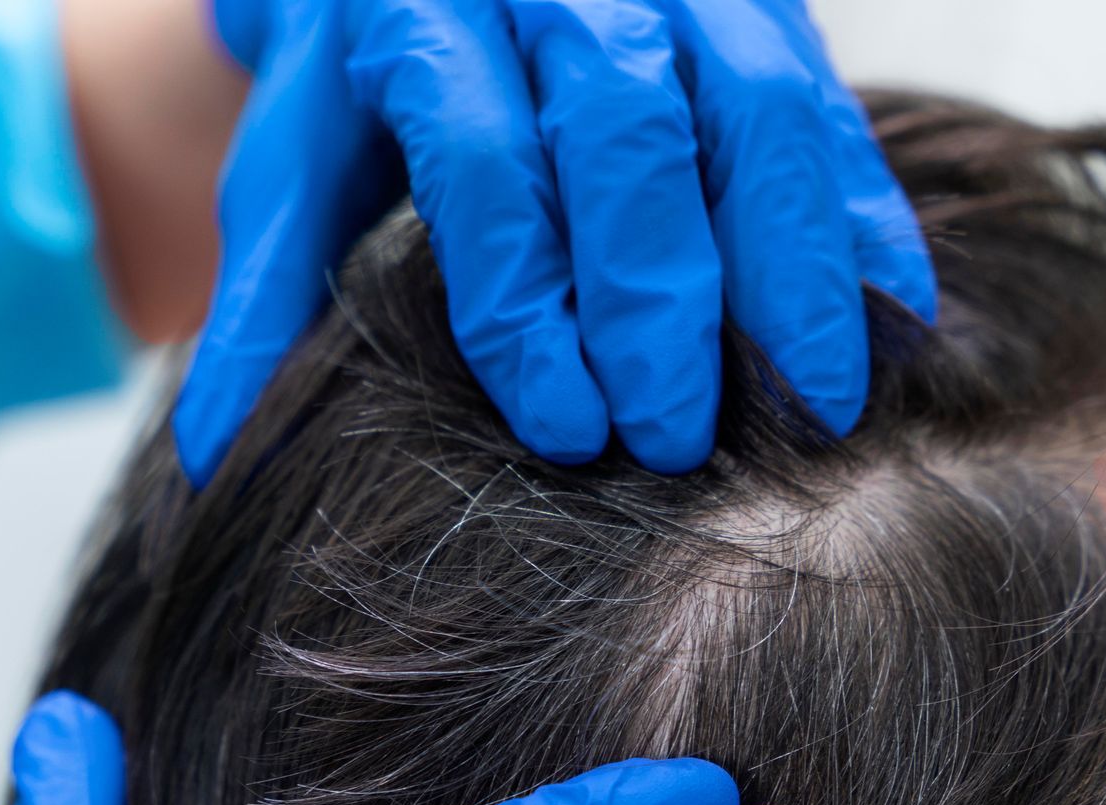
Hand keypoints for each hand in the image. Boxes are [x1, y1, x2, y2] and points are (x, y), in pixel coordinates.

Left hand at [173, 0, 937, 484]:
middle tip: (678, 438)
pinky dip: (864, 209)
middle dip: (659, 297)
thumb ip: (268, 294)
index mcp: (422, 12)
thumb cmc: (366, 67)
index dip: (529, 301)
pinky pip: (828, 99)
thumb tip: (210, 459)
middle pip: (627, 135)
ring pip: (756, 110)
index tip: (568, 427)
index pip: (485, 161)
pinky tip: (894, 312)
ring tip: (825, 402)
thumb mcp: (298, 161)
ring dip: (797, 263)